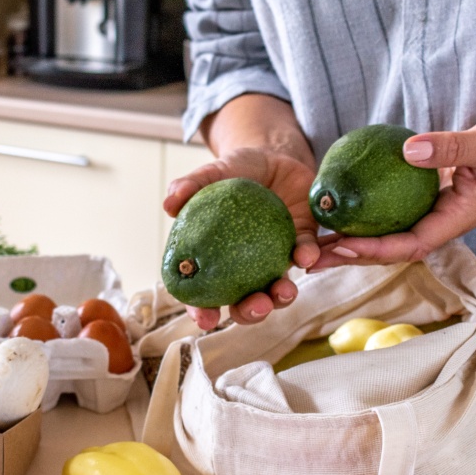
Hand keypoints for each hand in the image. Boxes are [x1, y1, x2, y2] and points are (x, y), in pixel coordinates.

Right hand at [164, 147, 319, 329]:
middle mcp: (244, 267)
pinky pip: (306, 255)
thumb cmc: (236, 171)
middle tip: (255, 306)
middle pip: (244, 302)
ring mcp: (273, 259)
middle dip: (250, 313)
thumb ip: (191, 185)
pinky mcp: (302, 243)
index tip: (206, 319)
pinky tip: (305, 255)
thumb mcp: (213, 174)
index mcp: (216, 258)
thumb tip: (168, 204)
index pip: (202, 293)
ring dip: (281, 297)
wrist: (274, 155)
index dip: (202, 311)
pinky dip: (307, 257)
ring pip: (277, 289)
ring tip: (284, 291)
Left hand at [312, 113, 475, 268]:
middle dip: (352, 256)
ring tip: (314, 245)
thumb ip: (452, 147)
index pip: (411, 245)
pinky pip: (393, 217)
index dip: (376, 250)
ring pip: (389, 236)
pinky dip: (366, 220)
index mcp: (458, 219)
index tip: (343, 247)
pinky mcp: (428, 202)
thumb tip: (409, 150)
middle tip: (310, 258)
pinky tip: (339, 214)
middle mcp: (443, 223)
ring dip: (353, 243)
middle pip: (391, 250)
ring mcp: (435, 215)